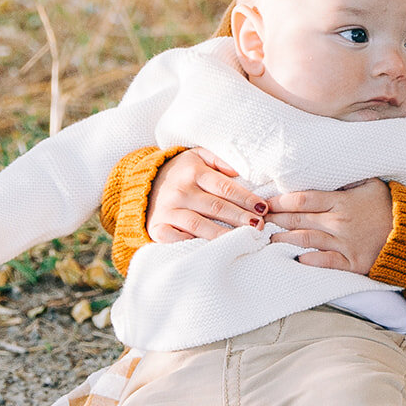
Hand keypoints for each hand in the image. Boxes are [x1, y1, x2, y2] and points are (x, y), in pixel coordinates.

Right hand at [147, 147, 266, 242]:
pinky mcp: (157, 228)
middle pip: (215, 207)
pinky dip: (192, 244)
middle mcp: (180, 191)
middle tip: (260, 227)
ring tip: (243, 240)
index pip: (224, 187)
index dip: (245, 198)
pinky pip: (175, 239)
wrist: (142, 184)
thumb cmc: (181, 172)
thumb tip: (238, 171)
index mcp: (193, 172)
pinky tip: (210, 249)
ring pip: (198, 225)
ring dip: (222, 234)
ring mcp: (168, 211)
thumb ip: (218, 159)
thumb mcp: (197, 156)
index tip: (263, 208)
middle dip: (240, 218)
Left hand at [266, 180, 393, 273]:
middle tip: (259, 219)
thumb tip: (327, 170)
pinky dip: (308, 260)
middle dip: (276, 219)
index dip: (282, 201)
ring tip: (269, 238)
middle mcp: (340, 222)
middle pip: (299, 220)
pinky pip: (325, 262)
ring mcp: (345, 244)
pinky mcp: (352, 263)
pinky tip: (295, 258)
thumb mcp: (372, 184)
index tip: (267, 201)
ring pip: (306, 241)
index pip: (304, 199)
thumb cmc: (391, 206)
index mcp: (342, 202)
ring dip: (284, 239)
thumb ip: (348, 180)